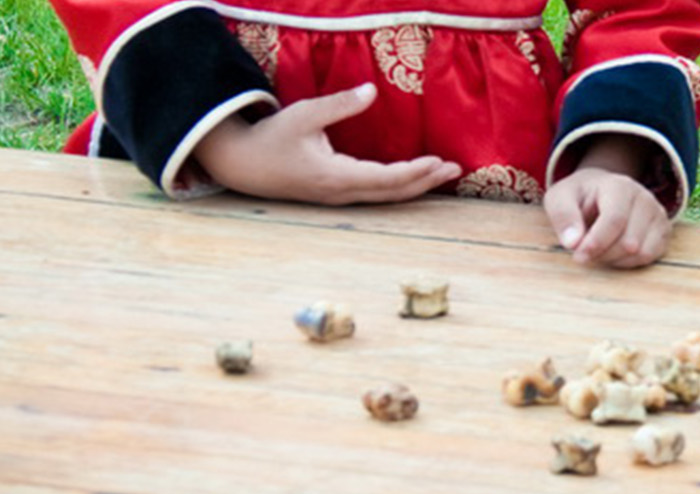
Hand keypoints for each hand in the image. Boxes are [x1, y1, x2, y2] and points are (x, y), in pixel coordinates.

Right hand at [192, 83, 460, 204]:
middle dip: (426, 181)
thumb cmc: (272, 137)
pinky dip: (400, 187)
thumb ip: (339, 104)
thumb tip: (371, 90)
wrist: (243, 165)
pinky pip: (376, 195)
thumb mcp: (304, 115)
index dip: (415, 172)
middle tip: (456, 169)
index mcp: (336, 177)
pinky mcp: (337, 195)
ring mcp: (340, 198)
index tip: (439, 162)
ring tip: (444, 173)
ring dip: (417, 185)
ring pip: (386, 197)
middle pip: (393, 193)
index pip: (386, 178)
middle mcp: (342, 193)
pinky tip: (415, 179)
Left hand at [544, 167, 671, 268]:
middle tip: (584, 253)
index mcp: (619, 186)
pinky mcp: (663, 231)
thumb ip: (563, 216)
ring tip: (598, 250)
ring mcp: (657, 214)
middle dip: (602, 254)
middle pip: (628, 241)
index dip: (596, 243)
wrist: (600, 192)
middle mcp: (644, 198)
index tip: (578, 256)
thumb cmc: (578, 197)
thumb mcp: (559, 198)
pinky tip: (614, 254)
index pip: (615, 220)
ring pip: (641, 252)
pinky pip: (650, 257)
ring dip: (615, 260)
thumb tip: (573, 243)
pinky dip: (629, 262)